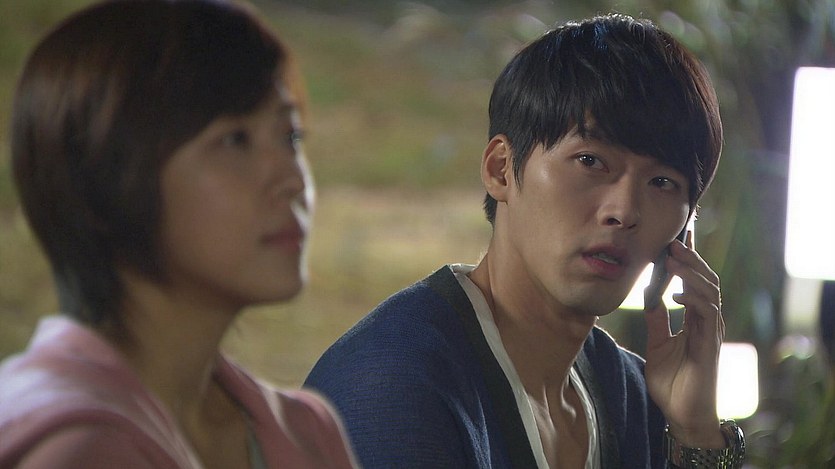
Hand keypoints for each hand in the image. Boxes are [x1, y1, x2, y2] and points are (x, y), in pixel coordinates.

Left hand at [643, 233, 725, 447]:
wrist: (682, 415)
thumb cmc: (672, 383)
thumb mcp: (657, 344)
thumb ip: (656, 321)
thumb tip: (648, 298)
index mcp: (695, 320)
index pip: (694, 282)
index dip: (688, 260)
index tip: (676, 238)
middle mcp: (707, 322)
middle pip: (706, 281)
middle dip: (690, 259)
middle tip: (672, 240)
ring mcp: (711, 333)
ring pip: (709, 293)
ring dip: (691, 273)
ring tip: (673, 258)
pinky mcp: (709, 347)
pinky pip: (707, 317)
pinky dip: (695, 301)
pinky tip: (679, 293)